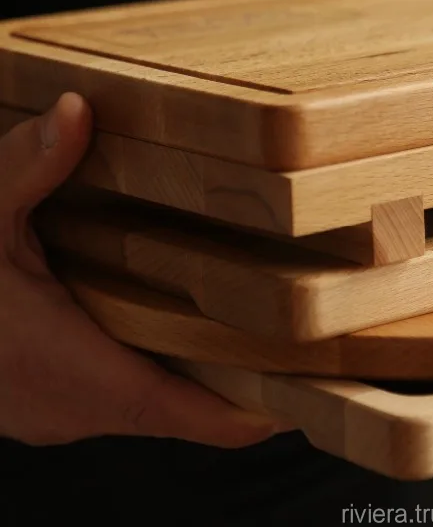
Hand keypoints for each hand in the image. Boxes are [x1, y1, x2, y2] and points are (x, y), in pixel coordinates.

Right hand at [0, 92, 282, 446]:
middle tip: (302, 338)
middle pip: (185, 408)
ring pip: (155, 405)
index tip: (310, 392)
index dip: (257, 410)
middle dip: (243, 381)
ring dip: (201, 375)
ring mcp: (59, 416)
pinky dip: (159, 370)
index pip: (191, 412)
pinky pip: (123, 398)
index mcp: (73, 370)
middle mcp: (74, 408)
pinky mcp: (47, 408)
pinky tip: (179, 329)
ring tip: (259, 330)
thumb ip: (25, 167)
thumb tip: (76, 111)